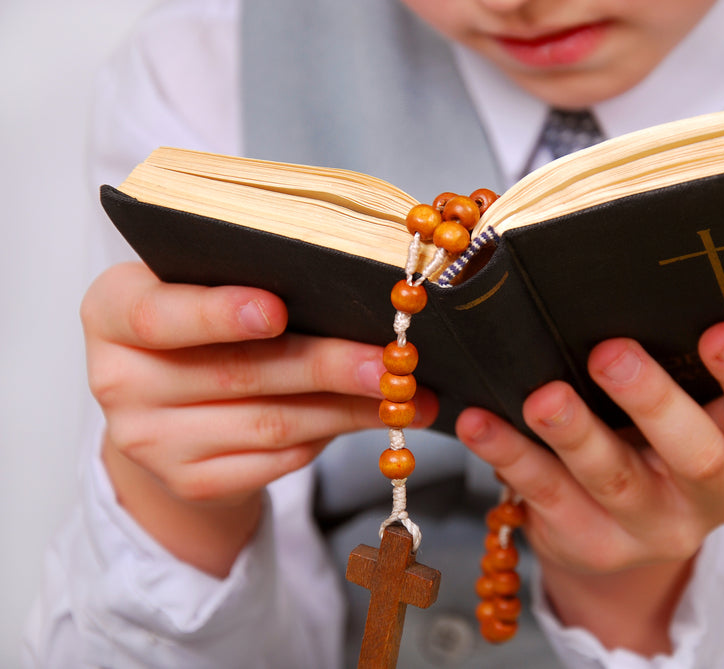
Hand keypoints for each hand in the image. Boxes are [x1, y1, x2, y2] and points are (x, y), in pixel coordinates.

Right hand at [81, 263, 436, 574]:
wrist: (165, 408)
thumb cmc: (196, 328)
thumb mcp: (197, 287)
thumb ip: (250, 279)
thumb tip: (353, 291)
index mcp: (113, 312)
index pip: (159, 315)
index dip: (219, 313)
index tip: (277, 310)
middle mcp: (120, 381)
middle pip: (238, 373)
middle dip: (326, 365)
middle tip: (391, 360)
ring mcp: (152, 441)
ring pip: (271, 424)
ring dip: (348, 408)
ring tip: (404, 394)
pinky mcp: (192, 482)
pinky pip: (277, 460)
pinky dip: (331, 435)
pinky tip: (370, 418)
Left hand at [455, 322, 723, 653]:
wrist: (627, 529)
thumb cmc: (658, 436)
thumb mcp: (690, 406)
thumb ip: (673, 358)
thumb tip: (616, 280)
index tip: (719, 330)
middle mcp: (711, 494)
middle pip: (694, 454)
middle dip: (653, 401)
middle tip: (611, 353)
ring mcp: (651, 527)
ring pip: (612, 478)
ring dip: (574, 434)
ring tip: (542, 398)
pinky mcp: (592, 543)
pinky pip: (546, 496)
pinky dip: (509, 455)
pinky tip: (481, 422)